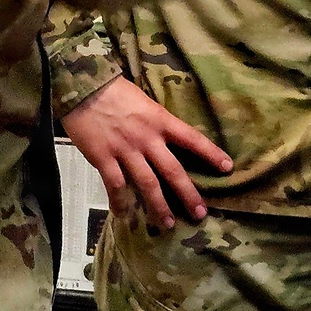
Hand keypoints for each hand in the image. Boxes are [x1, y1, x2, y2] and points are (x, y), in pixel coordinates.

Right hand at [61, 75, 231, 228]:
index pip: (192, 138)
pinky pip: (115, 186)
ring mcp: (125, 150)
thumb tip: (166, 140)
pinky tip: (123, 215)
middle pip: (173, 171)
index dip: (211, 154)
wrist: (83, 87)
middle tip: (200, 214)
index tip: (227, 168)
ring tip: (168, 224)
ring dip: (159, 206)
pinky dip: (120, 202)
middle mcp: (147, 138)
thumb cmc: (114, 91)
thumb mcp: (144, 102)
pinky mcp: (104, 158)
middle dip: (188, 195)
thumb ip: (155, 123)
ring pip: (147, 184)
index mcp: (160, 120)